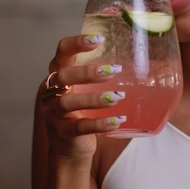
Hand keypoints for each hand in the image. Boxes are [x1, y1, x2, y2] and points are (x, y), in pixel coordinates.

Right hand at [36, 34, 125, 161]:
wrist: (68, 149)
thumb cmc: (80, 113)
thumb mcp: (83, 91)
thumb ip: (98, 78)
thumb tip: (139, 62)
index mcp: (57, 75)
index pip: (61, 52)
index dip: (76, 44)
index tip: (98, 39)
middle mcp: (51, 92)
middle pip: (62, 76)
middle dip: (87, 72)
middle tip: (113, 70)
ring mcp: (54, 113)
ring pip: (68, 102)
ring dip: (94, 98)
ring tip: (117, 97)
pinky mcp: (64, 132)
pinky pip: (80, 127)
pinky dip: (100, 123)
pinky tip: (117, 121)